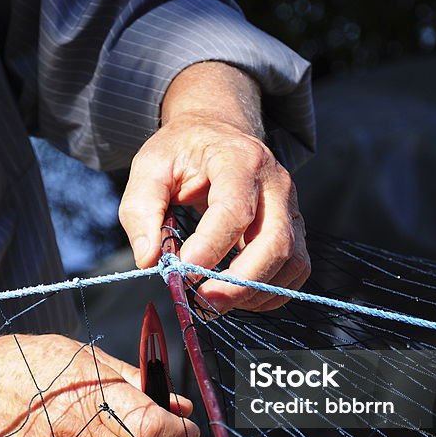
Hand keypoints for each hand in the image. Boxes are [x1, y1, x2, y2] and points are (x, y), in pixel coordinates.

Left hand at [118, 62, 309, 313]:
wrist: (217, 134)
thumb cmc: (182, 152)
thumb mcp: (149, 167)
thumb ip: (140, 210)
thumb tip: (148, 260)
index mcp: (239, 160)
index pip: (235, 210)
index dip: (211, 247)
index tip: (182, 271)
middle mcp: (275, 183)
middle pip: (275, 241)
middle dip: (240, 282)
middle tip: (202, 302)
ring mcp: (291, 207)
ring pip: (291, 261)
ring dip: (254, 292)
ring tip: (214, 301)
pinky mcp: (294, 229)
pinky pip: (295, 270)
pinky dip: (268, 292)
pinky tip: (236, 295)